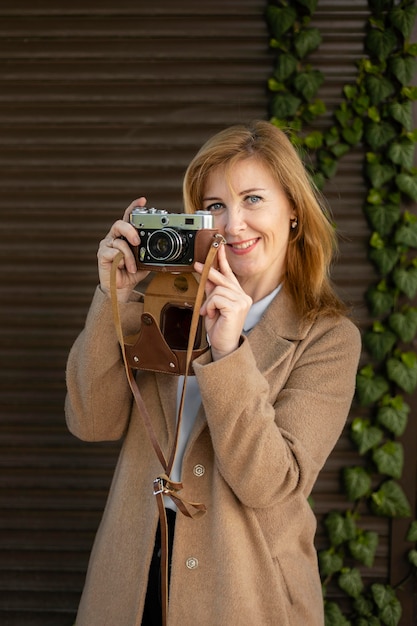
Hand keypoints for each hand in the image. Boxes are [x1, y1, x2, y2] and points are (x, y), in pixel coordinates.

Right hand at [98, 197, 149, 301]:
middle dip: (130, 230)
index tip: (143, 200)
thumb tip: (165, 249)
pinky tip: (124, 269)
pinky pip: (115, 253)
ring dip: (129, 257)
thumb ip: (150, 252)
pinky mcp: (102, 254)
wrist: (122, 288)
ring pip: (120, 242)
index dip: (134, 207)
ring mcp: (107, 245)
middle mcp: (115, 237)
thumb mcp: (145, 260)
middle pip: (120, 224)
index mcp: (125, 235)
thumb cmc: (132, 273)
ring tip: (133, 267)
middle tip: (137, 241)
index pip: (128, 217)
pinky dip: (123, 261)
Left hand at [195, 244, 251, 360]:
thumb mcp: (212, 305)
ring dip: (208, 301)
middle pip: (223, 278)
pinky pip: (216, 298)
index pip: (230, 274)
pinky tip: (212, 314)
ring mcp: (242, 302)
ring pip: (217, 289)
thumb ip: (211, 291)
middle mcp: (243, 297)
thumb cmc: (219, 328)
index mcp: (238, 295)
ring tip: (208, 311)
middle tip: (195, 265)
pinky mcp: (236, 308)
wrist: (223, 346)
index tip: (218, 247)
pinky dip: (209, 306)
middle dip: (209, 273)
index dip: (223, 260)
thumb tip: (206, 275)